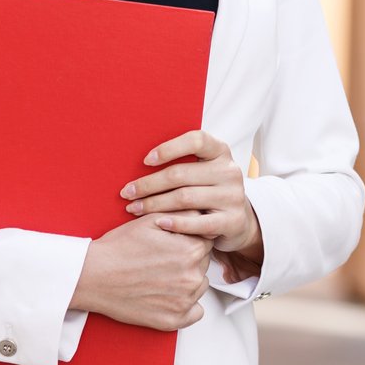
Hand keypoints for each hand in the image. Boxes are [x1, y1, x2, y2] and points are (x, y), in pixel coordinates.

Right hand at [69, 216, 210, 330]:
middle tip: (162, 260)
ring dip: (187, 281)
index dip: (189, 240)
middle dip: (189, 260)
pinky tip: (167, 296)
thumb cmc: (119, 248)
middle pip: (203, 264)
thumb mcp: (152, 220)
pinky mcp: (173, 320)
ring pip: (199, 286)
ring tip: (160, 277)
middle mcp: (192, 276)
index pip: (206, 242)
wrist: (93, 276)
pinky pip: (195, 313)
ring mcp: (184, 301)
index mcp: (191, 250)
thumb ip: (184, 215)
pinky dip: (186, 306)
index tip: (173, 244)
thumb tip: (202, 213)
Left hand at [123, 130, 264, 280]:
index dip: (169, 148)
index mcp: (220, 151)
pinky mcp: (233, 221)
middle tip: (127, 192)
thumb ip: (182, 162)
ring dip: (154, 204)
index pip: (196, 140)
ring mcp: (233, 196)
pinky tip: (159, 223)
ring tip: (134, 208)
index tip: (146, 160)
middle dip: (149, 184)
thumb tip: (138, 157)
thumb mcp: (202, 170)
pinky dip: (176, 223)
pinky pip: (199, 223)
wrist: (237, 220)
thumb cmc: (207, 190)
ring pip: (185, 198)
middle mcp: (230, 171)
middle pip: (182, 174)